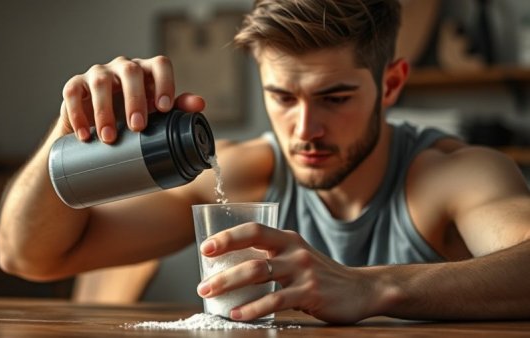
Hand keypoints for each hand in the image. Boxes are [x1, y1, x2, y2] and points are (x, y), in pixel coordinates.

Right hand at [59, 56, 205, 142]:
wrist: (99, 133)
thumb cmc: (134, 120)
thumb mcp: (157, 116)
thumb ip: (178, 109)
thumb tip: (199, 105)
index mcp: (147, 73)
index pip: (160, 64)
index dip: (165, 83)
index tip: (165, 108)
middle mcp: (123, 68)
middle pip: (130, 72)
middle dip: (135, 100)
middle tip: (138, 127)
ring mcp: (98, 74)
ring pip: (100, 82)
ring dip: (105, 111)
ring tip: (110, 138)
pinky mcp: (75, 86)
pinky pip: (73, 93)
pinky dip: (78, 115)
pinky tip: (85, 135)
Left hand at [196, 222, 380, 323]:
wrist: (360, 289)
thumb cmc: (320, 274)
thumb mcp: (296, 257)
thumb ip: (272, 257)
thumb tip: (231, 267)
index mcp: (287, 238)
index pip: (252, 230)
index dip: (227, 237)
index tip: (205, 248)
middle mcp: (294, 250)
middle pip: (251, 253)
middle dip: (222, 268)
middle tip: (201, 283)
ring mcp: (302, 270)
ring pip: (258, 274)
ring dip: (230, 285)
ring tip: (211, 296)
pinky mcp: (309, 292)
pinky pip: (275, 300)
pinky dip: (253, 308)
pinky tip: (238, 314)